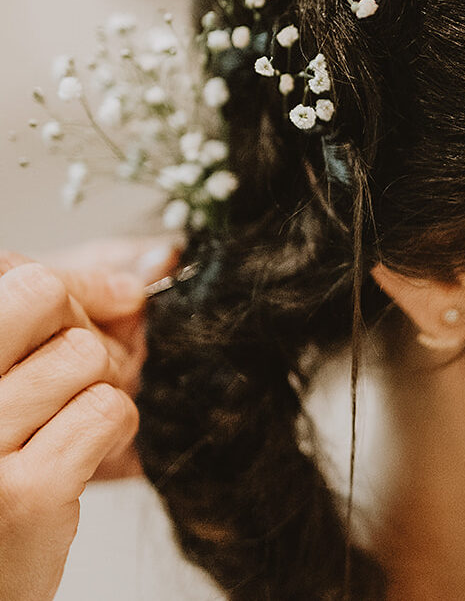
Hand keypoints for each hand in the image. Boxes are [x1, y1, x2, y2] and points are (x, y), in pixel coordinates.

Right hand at [39, 236, 181, 479]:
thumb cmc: (3, 458)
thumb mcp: (18, 362)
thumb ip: (72, 302)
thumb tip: (153, 266)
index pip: (24, 277)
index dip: (68, 297)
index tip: (70, 323)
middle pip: (46, 295)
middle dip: (78, 330)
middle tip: (69, 378)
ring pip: (86, 355)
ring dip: (98, 386)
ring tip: (65, 424)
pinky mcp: (23, 495)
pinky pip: (108, 410)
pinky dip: (113, 427)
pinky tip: (78, 455)